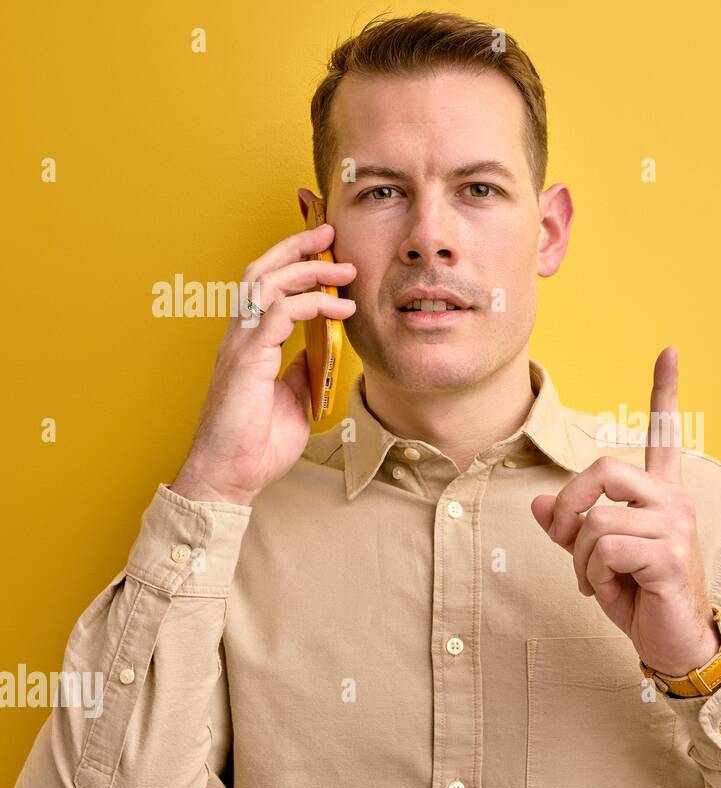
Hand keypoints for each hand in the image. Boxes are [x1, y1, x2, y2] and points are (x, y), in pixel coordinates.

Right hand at [172, 197, 357, 505]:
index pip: (267, 286)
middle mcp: (240, 336)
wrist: (231, 475)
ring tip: (344, 268)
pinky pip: (279, 314)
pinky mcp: (247, 358)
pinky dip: (311, 304)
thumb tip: (321, 349)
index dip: (292, 262)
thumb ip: (303, 369)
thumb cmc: (256, 444)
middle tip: (331, 233)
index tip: (326, 250)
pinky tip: (339, 309)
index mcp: (250, 343)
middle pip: (262, 271)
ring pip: (267, 283)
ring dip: (308, 269)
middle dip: (297, 246)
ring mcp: (240, 345)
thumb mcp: (294, 398)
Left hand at [531, 348, 720, 675]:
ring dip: (579, 558)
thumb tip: (539, 505)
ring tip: (596, 581)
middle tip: (569, 543)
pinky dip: (592, 576)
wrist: (675, 645)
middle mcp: (673, 501)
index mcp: (662, 495)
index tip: (670, 350)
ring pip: (595, 519)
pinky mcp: (669, 554)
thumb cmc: (640, 598)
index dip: (665, 393)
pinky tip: (610, 592)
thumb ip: (571, 529)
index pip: (665, 435)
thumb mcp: (596, 560)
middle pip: (602, 468)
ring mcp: (675, 526)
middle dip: (570, 504)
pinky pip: (604, 548)